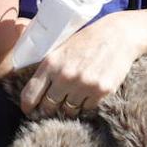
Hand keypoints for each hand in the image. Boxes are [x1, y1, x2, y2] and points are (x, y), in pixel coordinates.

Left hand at [18, 11, 143, 117]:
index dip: (27, 106)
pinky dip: (86, 104)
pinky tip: (89, 91)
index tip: (29, 111)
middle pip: (49, 107)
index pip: (30, 94)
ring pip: (69, 111)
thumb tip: (34, 90)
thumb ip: (49, 67)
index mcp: (51, 63)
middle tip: (54, 105)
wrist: (119, 34)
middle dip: (50, 108)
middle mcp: (65, 76)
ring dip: (69, 106)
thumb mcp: (62, 48)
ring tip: (74, 95)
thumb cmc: (88, 40)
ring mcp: (83, 85)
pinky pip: (87, 108)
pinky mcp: (101, 91)